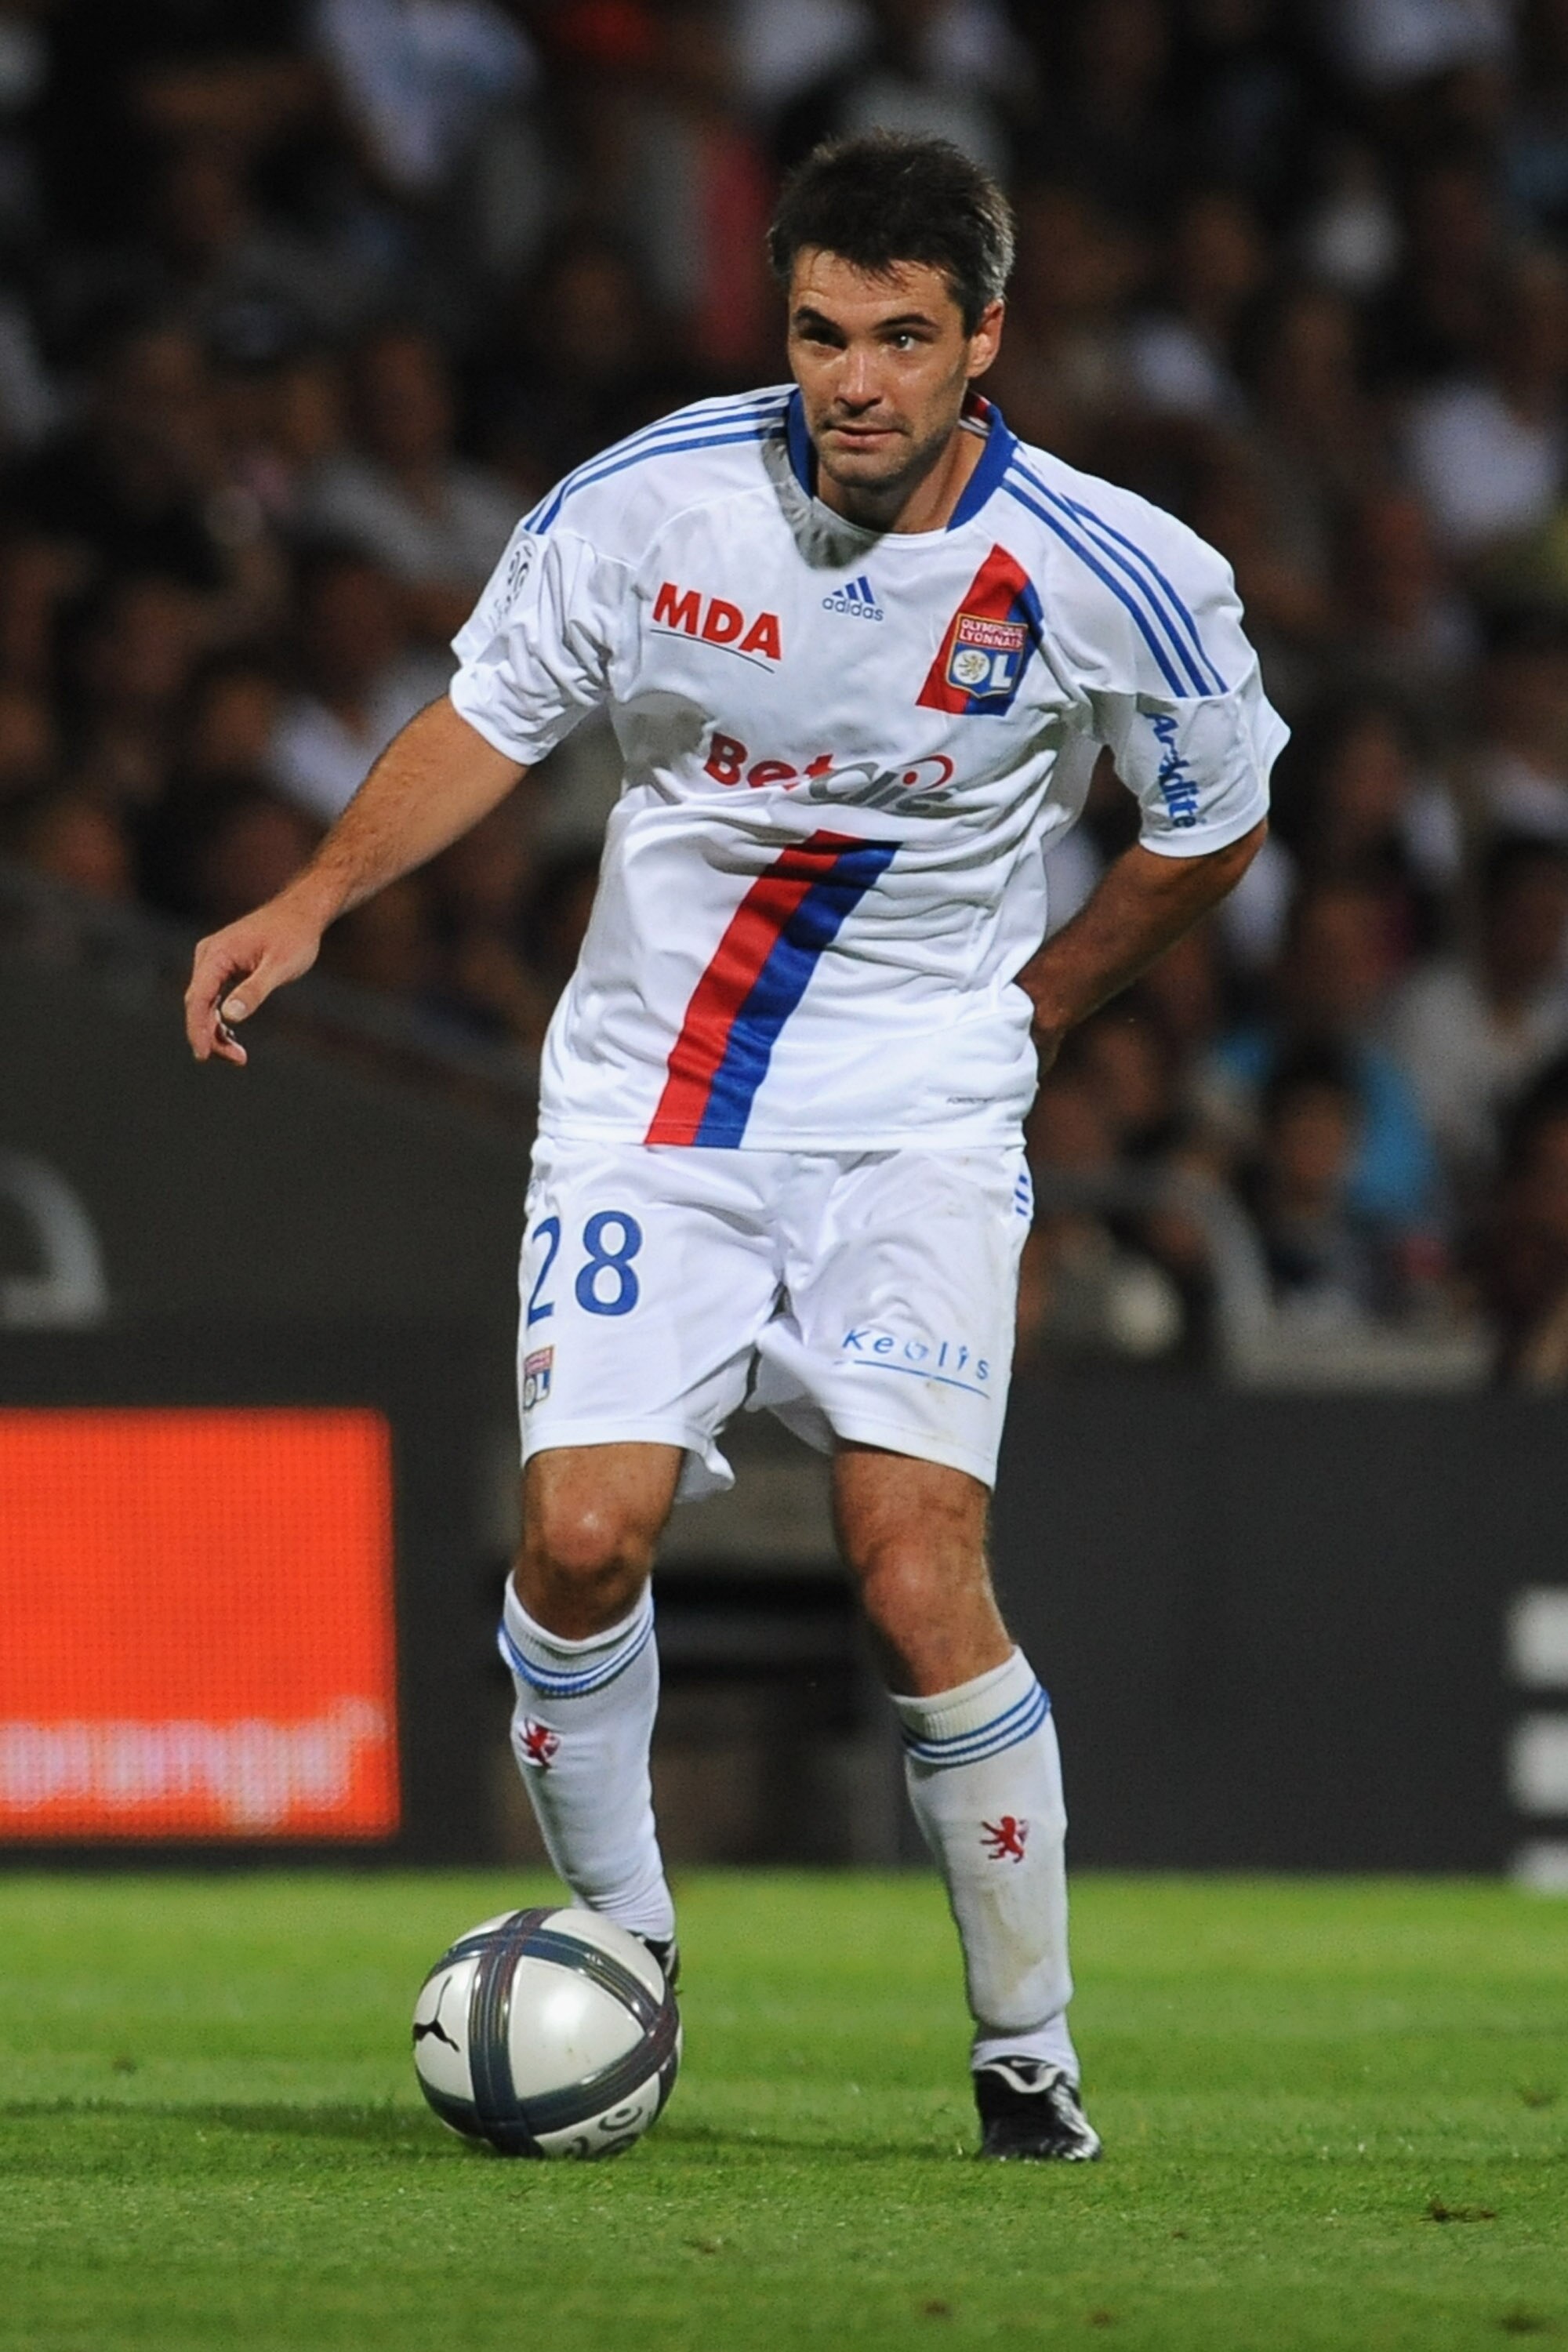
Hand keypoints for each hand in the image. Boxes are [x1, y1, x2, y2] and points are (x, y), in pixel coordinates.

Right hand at [184, 890, 325, 1065]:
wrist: (302, 913)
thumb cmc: (294, 937)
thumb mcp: (279, 966)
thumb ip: (254, 990)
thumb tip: (230, 1016)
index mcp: (216, 954)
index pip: (197, 999)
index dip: (197, 1029)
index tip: (202, 1055)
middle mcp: (208, 956)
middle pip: (198, 1005)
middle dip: (211, 1036)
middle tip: (237, 1059)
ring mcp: (213, 961)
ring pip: (205, 1004)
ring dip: (216, 1031)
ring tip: (239, 1055)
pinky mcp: (222, 967)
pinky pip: (213, 998)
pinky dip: (221, 1019)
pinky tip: (232, 1038)